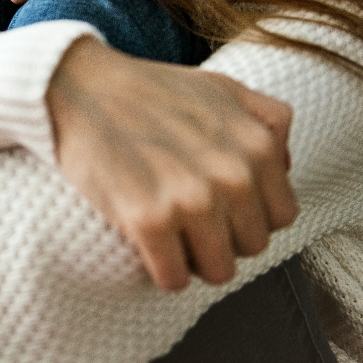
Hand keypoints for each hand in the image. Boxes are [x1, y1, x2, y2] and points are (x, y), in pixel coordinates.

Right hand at [46, 36, 297, 290]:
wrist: (77, 85)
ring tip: (169, 232)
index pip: (281, 216)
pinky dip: (161, 269)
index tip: (219, 204)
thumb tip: (284, 165)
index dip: (248, 213)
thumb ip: (268, 119)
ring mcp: (190, 200)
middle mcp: (232, 176)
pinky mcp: (148, 220)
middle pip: (250, 247)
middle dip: (222, 236)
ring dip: (193, 258)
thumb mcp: (221, 86)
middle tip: (187, 215)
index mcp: (256, 146)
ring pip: (217, 270)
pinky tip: (146, 242)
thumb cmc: (147, 88)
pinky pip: (173, 278)